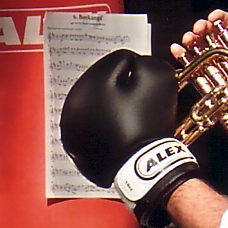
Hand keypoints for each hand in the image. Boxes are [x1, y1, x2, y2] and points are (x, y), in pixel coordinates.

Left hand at [60, 49, 198, 222]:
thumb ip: (145, 61)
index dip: (140, 71)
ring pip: (97, 102)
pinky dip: (104, 124)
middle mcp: (72, 102)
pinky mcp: (74, 144)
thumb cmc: (148, 124)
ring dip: (111, 104)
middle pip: (104, 80)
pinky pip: (93, 125)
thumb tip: (136, 63)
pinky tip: (119, 131)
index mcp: (89, 82)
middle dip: (122, 87)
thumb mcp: (157, 78)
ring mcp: (70, 125)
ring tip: (130, 118)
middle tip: (138, 103)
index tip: (146, 87)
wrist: (144, 167)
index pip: (119, 60)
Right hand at [169, 9, 227, 62]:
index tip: (213, 17)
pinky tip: (177, 50)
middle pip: (211, 33)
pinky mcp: (205, 78)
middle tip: (198, 29)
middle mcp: (227, 52)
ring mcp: (215, 64)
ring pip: (199, 47)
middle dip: (202, 27)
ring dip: (191, 40)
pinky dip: (183, 56)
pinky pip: (192, 65)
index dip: (220, 17)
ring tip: (187, 39)